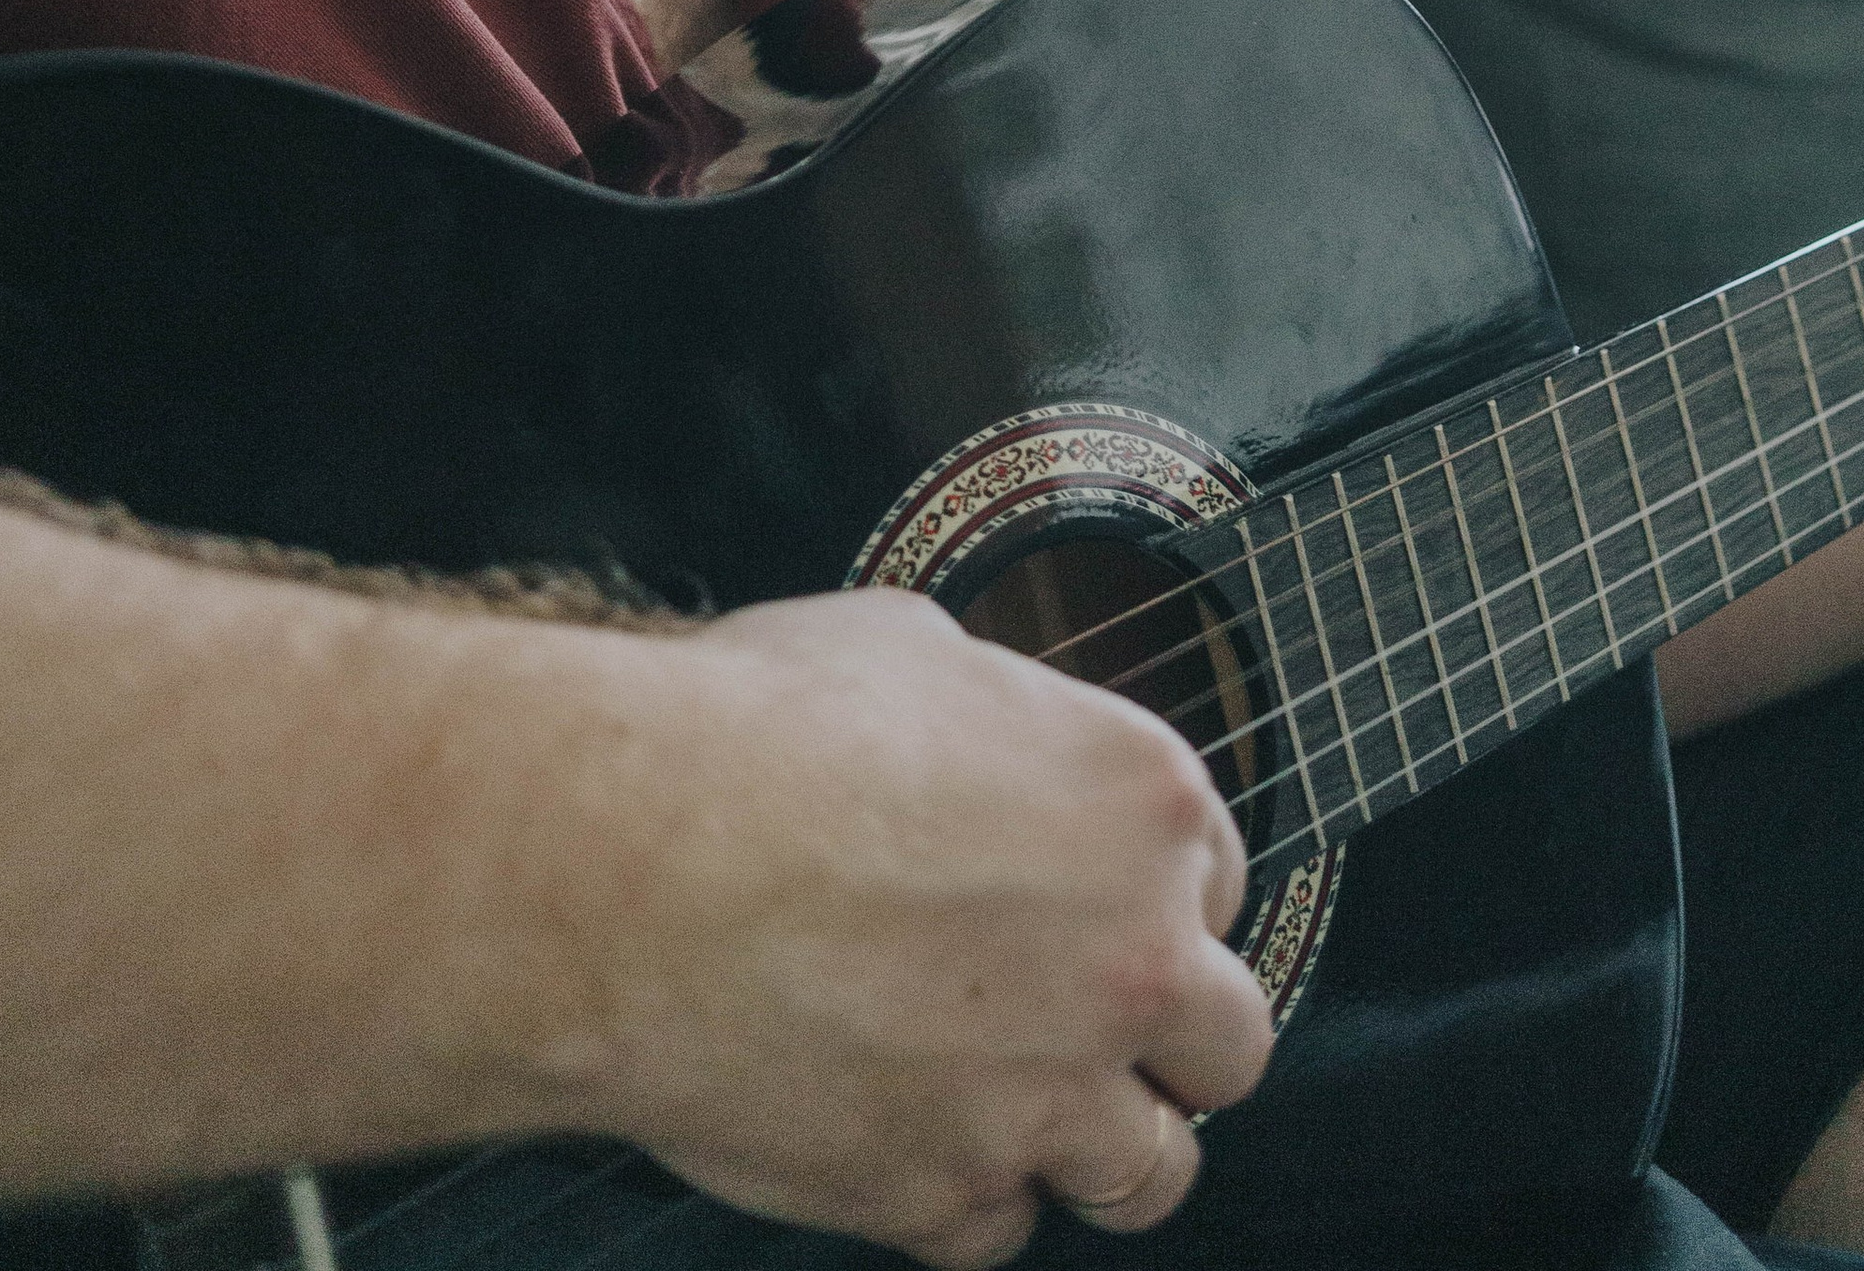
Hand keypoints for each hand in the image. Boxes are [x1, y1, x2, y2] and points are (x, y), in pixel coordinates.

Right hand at [588, 588, 1270, 1266]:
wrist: (635, 865)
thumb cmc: (756, 731)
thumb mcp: (913, 650)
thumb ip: (996, 721)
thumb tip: (982, 736)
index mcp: (1140, 805)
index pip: (1218, 877)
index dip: (1150, 893)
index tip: (1098, 905)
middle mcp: (1129, 958)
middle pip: (1229, 1043)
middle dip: (1169, 1035)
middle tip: (1088, 1018)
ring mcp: (1047, 1092)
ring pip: (1149, 1172)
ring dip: (1096, 1141)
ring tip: (1024, 1107)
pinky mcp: (945, 1191)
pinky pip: (996, 1229)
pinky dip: (958, 1194)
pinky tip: (903, 1133)